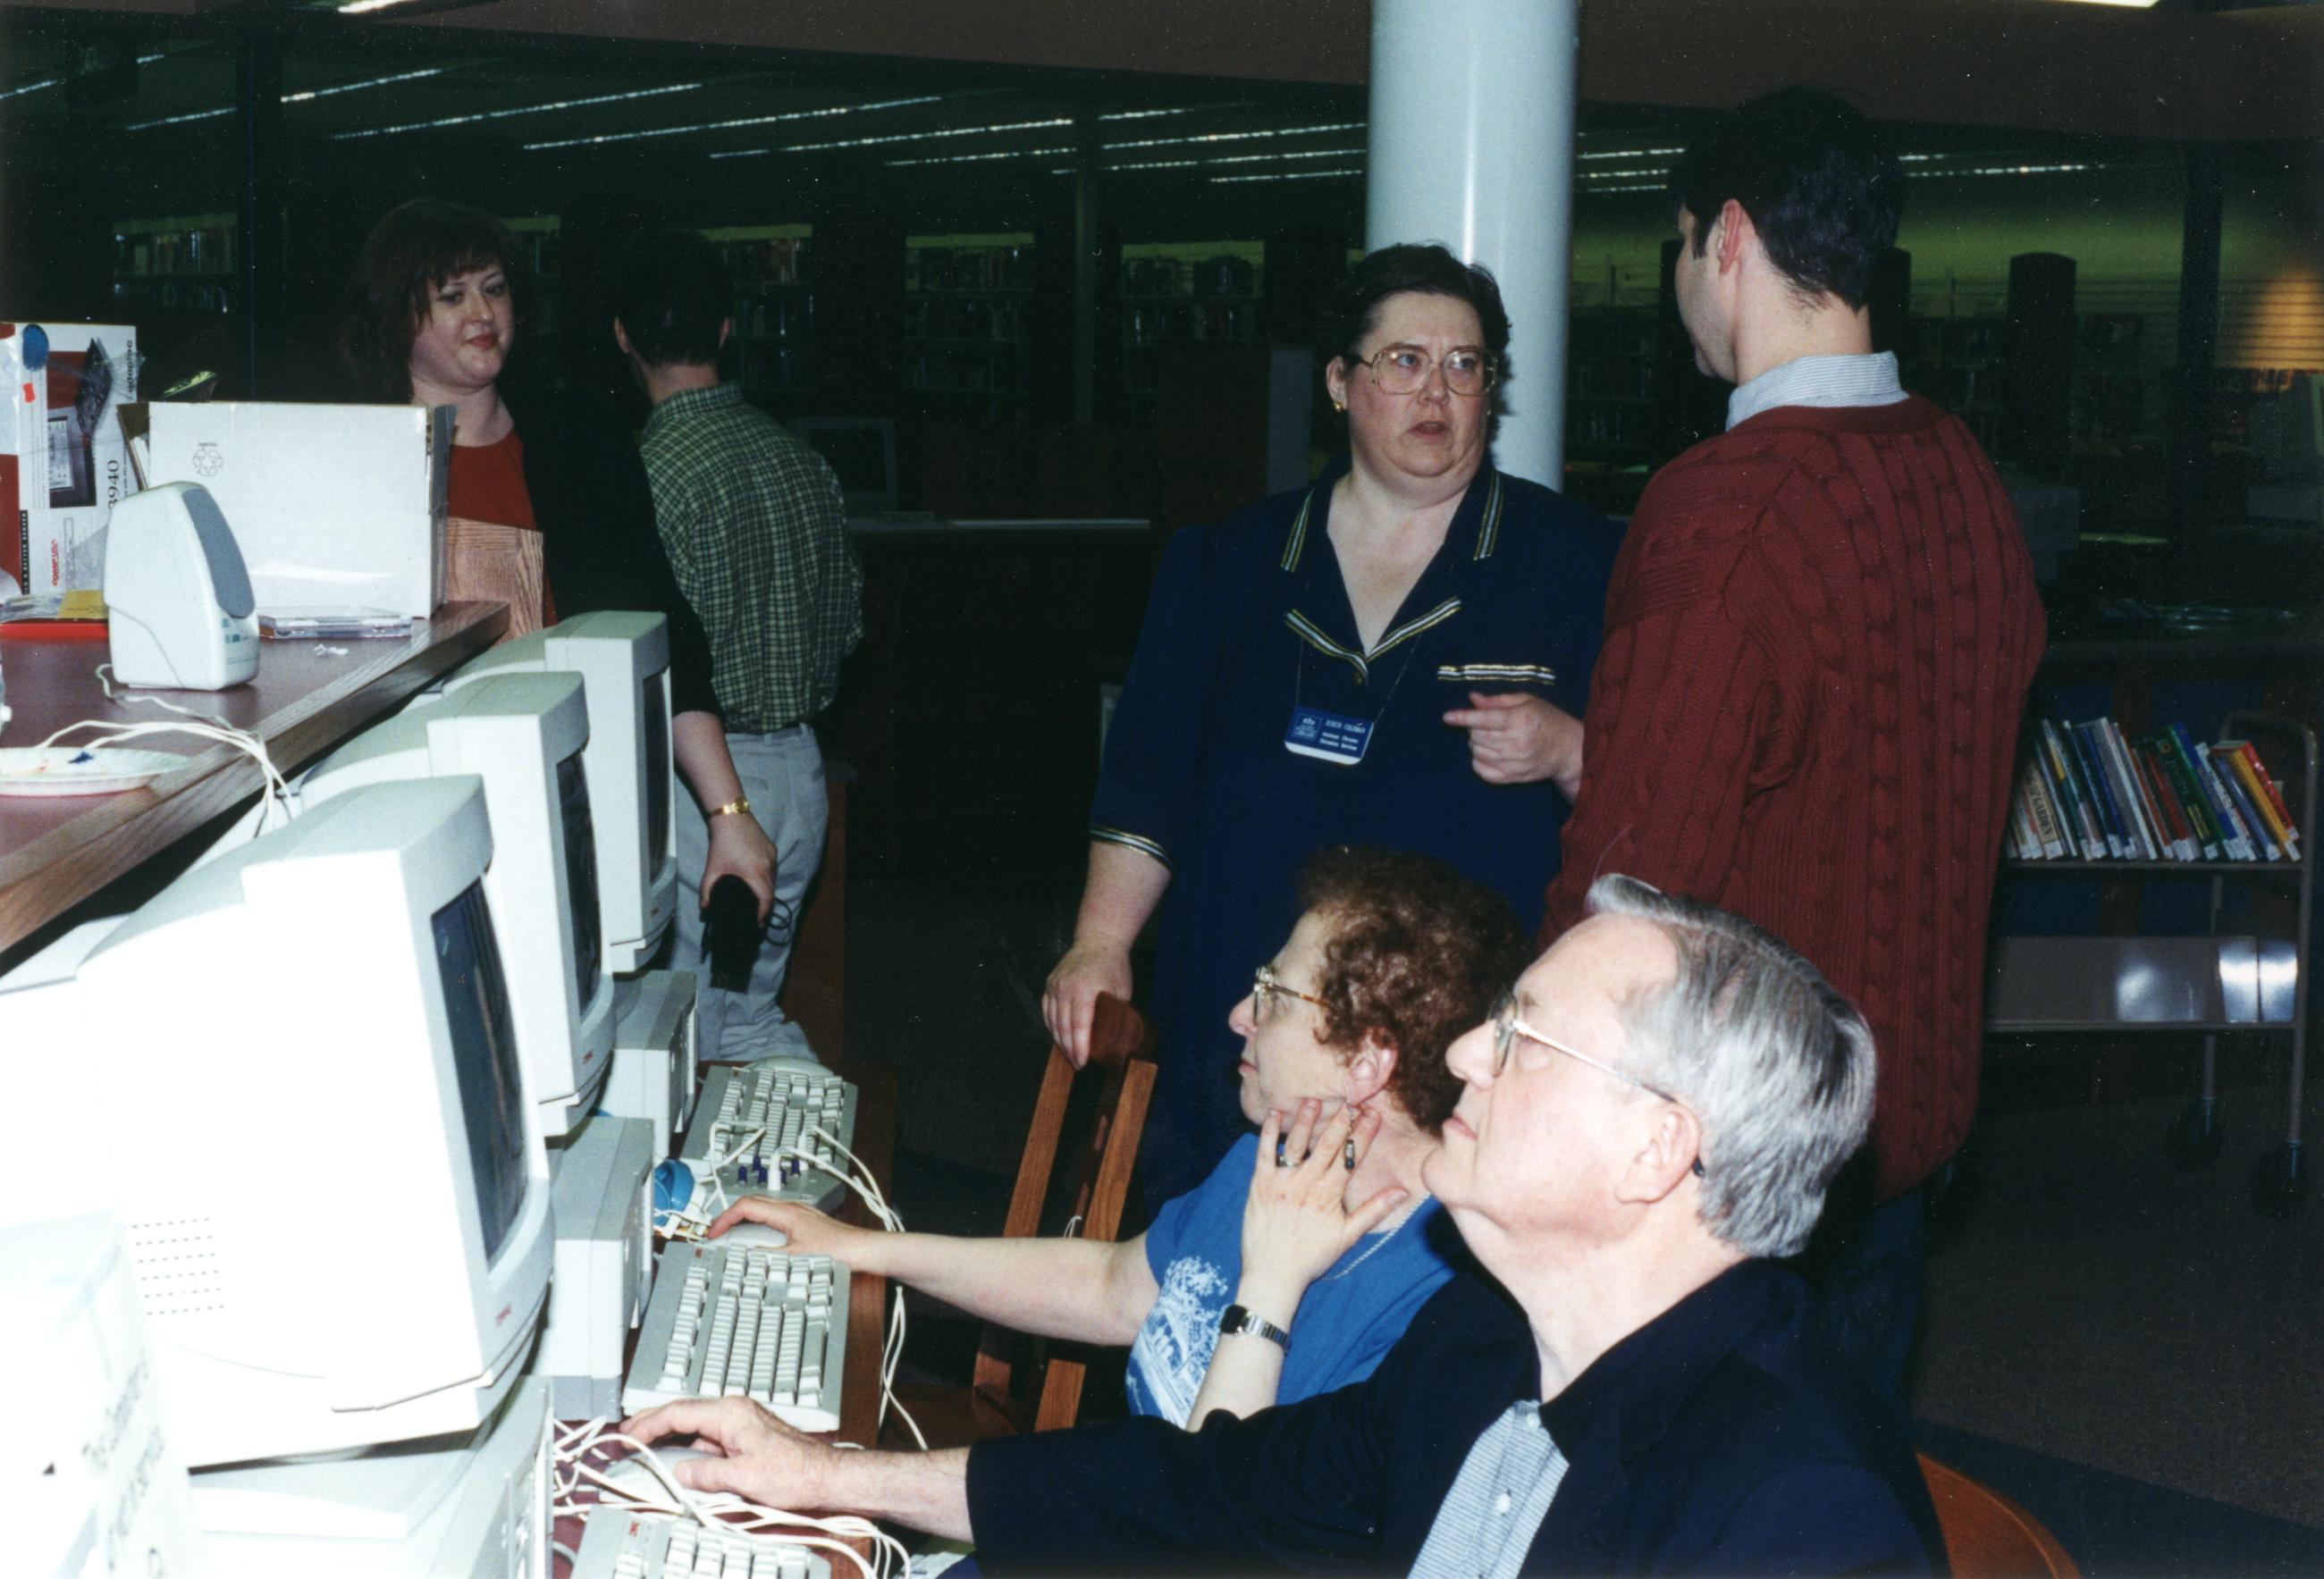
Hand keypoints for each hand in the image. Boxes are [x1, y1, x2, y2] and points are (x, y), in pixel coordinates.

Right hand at [622, 1397, 832, 1506]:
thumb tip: (679, 1472)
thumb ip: (705, 1474)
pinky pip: (708, 1436)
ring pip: (695, 1424)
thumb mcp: (742, 1478)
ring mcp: (741, 1422)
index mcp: (730, 1413)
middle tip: (627, 1434)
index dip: (648, 1425)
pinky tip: (679, 1457)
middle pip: (684, 1412)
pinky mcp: (746, 1436)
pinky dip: (688, 1444)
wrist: (825, 1476)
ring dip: (669, 1434)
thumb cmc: (796, 1472)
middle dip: (653, 1422)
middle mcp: (735, 1411)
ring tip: (645, 1445)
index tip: (628, 1436)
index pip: (678, 1412)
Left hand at [701, 811, 776, 923]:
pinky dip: (766, 877)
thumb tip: (705, 908)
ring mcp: (772, 857)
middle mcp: (768, 866)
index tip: (759, 922)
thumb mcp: (712, 869)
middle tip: (756, 914)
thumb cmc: (722, 843)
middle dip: (765, 904)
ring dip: (766, 889)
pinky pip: (772, 868)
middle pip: (771, 891)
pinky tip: (757, 878)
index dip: (764, 913)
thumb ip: (707, 890)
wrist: (732, 817)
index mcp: (755, 873)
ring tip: (756, 897)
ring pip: (773, 879)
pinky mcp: (772, 849)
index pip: (766, 899)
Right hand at [705, 1198, 870, 1264]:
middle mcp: (792, 1209)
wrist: (864, 1250)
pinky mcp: (806, 1226)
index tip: (712, 1233)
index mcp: (787, 1212)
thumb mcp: (795, 1258)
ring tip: (733, 1242)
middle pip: (752, 1205)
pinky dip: (760, 1231)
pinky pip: (774, 1222)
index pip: (745, 1205)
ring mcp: (800, 1216)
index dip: (724, 1218)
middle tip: (717, 1236)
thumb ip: (767, 1257)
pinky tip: (760, 1246)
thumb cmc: (840, 1249)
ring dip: (745, 1225)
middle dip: (730, 1219)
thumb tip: (743, 1258)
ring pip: (763, 1213)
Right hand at [1043, 939, 1132, 1067]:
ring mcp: (1055, 985)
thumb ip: (1115, 1014)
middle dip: (1069, 1049)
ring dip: (1060, 1040)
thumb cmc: (1114, 966)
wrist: (1098, 940)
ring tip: (1069, 1055)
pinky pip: (1046, 1010)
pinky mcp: (1049, 984)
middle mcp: (1065, 987)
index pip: (1079, 1025)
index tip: (1082, 1062)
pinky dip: (1051, 1026)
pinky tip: (1058, 1037)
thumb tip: (1116, 1038)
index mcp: (1085, 989)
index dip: (1080, 1046)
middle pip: (1063, 1026)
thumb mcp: (1121, 991)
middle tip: (1077, 1064)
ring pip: (1052, 1021)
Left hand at [1237, 1100, 1405, 1322]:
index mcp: (1330, 1194)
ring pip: (1297, 1143)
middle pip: (1327, 1145)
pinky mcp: (1260, 1184)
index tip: (1373, 1113)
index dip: (1363, 1134)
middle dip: (1341, 1121)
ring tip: (1313, 1100)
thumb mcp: (1348, 1236)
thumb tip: (1402, 1191)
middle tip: (1351, 1099)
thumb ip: (1374, 1210)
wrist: (1274, 1273)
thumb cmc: (1312, 1257)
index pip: (1351, 1157)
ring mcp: (1282, 1182)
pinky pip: (1264, 1152)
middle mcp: (1307, 1183)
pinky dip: (1268, 1133)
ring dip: (1306, 1121)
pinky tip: (1275, 1114)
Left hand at [1443, 691, 1583, 791]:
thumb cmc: (1547, 720)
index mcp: (1521, 719)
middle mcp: (1517, 742)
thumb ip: (1498, 701)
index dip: (1463, 717)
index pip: (1484, 719)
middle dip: (1474, 728)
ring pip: (1477, 752)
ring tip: (1491, 737)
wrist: (1569, 750)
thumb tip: (1472, 699)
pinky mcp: (1513, 778)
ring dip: (1476, 743)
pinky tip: (1488, 753)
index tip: (1447, 717)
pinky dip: (1478, 761)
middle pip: (1477, 736)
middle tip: (1486, 724)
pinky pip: (1482, 772)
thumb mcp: (1527, 701)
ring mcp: (1515, 763)